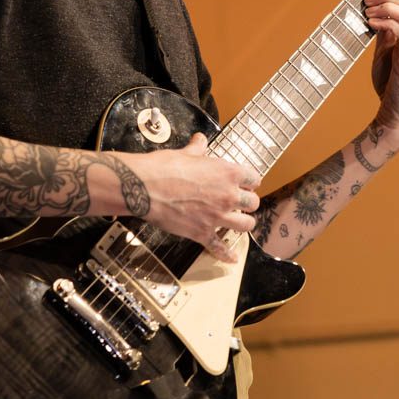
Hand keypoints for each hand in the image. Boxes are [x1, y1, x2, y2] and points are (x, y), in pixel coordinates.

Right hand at [126, 133, 259, 261]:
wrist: (144, 187)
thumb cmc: (164, 167)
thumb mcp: (185, 153)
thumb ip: (197, 149)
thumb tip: (200, 140)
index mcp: (228, 173)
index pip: (254, 179)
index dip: (250, 181)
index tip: (247, 183)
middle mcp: (228, 196)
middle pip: (253, 203)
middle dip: (248, 203)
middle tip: (241, 203)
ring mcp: (217, 217)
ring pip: (245, 225)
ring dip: (244, 224)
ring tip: (239, 223)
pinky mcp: (202, 233)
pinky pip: (219, 247)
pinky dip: (226, 254)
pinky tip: (231, 258)